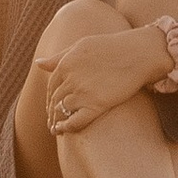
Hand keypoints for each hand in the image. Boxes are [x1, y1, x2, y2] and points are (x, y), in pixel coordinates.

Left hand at [44, 27, 168, 132]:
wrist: (139, 53)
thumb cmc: (112, 47)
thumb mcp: (81, 46)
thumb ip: (59, 57)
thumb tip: (38, 63)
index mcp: (65, 64)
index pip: (51, 86)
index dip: (50, 99)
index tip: (52, 107)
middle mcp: (70, 78)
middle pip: (54, 101)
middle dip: (51, 113)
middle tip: (52, 122)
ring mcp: (83, 92)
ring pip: (62, 112)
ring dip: (56, 122)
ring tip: (56, 129)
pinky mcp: (97, 104)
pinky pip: (76, 121)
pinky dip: (67, 128)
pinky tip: (65, 131)